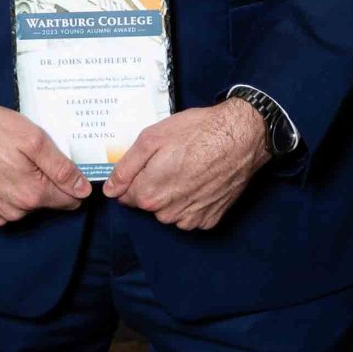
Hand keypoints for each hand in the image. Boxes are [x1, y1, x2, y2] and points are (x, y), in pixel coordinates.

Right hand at [0, 100, 90, 225]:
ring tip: (12, 160)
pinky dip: (7, 190)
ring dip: (26, 186)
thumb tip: (83, 190)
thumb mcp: (33, 140)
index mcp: (32, 195)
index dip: (73, 182)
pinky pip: (6, 205)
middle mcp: (15, 212)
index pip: (70, 200)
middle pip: (48, 202)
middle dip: (47, 181)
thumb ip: (61, 168)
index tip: (64, 165)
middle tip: (33, 156)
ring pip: (27, 204)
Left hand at [102, 100, 267, 231]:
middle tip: (171, 160)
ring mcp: (191, 219)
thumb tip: (110, 189)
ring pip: (169, 210)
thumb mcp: (152, 139)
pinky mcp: (210, 219)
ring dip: (173, 194)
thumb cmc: (198, 132)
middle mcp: (167, 213)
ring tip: (189, 168)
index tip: (148, 163)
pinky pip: (191, 214)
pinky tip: (202, 180)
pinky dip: (192, 201)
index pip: (125, 195)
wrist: (242, 137)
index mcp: (149, 194)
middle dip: (153, 184)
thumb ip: (126, 167)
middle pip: (148, 203)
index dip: (134, 177)